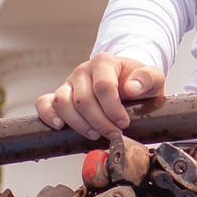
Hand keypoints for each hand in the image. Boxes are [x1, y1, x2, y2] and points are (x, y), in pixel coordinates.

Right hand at [38, 55, 164, 137]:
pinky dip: (48, 115)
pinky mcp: (59, 95)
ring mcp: (69, 83)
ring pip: (62, 102)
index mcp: (104, 62)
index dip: (113, 108)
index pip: (103, 86)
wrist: (126, 84)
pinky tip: (60, 126)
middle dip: (99, 121)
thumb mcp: (152, 78)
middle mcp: (83, 71)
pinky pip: (44, 102)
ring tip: (94, 134)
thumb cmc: (137, 82)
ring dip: (78, 123)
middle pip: (83, 99)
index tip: (124, 123)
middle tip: (113, 134)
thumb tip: (132, 88)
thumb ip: (147, 78)